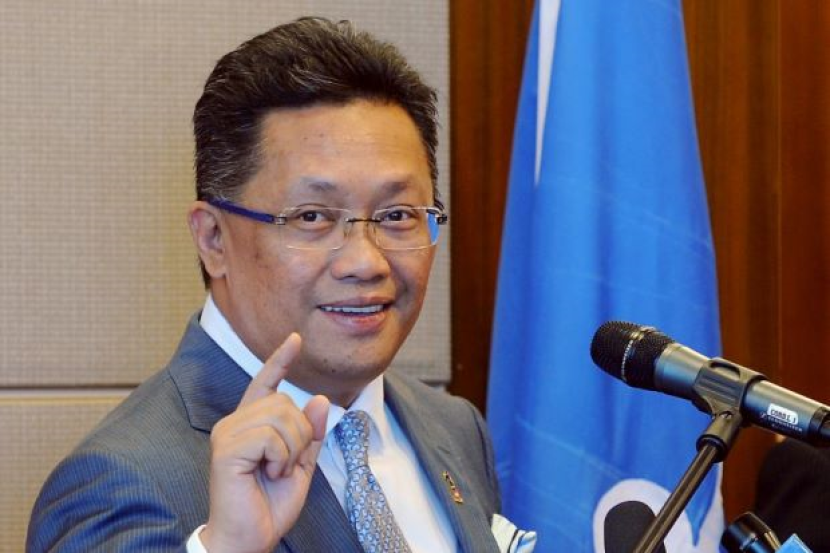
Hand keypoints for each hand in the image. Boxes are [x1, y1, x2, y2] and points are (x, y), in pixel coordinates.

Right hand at [201, 333, 329, 552]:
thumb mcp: (301, 465)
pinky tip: (267, 473)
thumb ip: (310, 434)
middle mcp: (234, 423)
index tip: (295, 339)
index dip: (281, 360)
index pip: (266, 383)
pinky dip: (281, 457)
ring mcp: (227, 434)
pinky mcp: (226, 449)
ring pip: (281, 417)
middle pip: (286, 403)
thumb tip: (319, 399)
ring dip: (292, 448)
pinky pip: (270, 436)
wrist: (249, 538)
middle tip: (286, 465)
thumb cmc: (270, 504)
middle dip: (301, 435)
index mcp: (250, 424)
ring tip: (276, 470)